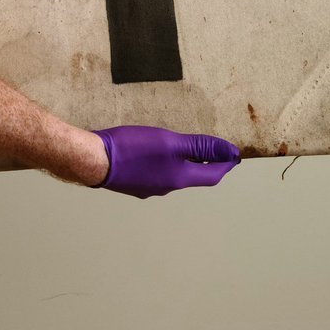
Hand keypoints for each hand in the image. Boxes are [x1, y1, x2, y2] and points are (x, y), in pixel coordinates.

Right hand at [93, 125, 239, 197]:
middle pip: (194, 176)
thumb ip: (200, 146)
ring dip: (185, 164)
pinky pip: (157, 174)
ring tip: (184, 148)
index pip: (212, 175)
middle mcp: (167, 187)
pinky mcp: (134, 183)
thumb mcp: (171, 142)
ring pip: (175, 176)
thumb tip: (230, 152)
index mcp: (180, 178)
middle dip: (207, 165)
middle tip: (214, 150)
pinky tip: (154, 154)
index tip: (235, 155)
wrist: (95, 161)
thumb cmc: (135, 149)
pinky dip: (165, 164)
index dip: (225, 164)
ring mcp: (149, 188)